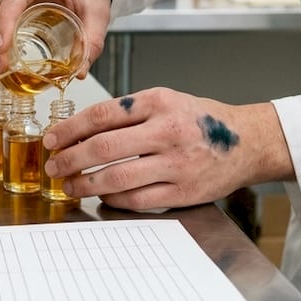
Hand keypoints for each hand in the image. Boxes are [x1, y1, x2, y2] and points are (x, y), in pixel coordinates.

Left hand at [43, 87, 294, 210]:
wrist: (249, 141)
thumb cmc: (201, 120)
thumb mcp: (167, 100)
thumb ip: (128, 112)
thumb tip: (80, 131)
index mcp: (158, 101)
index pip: (101, 114)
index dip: (70, 129)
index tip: (51, 139)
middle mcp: (167, 130)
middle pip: (104, 147)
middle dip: (70, 159)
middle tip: (53, 166)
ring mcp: (176, 163)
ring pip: (117, 177)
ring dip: (86, 183)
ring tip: (70, 185)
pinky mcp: (183, 191)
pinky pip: (137, 199)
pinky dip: (113, 199)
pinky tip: (101, 195)